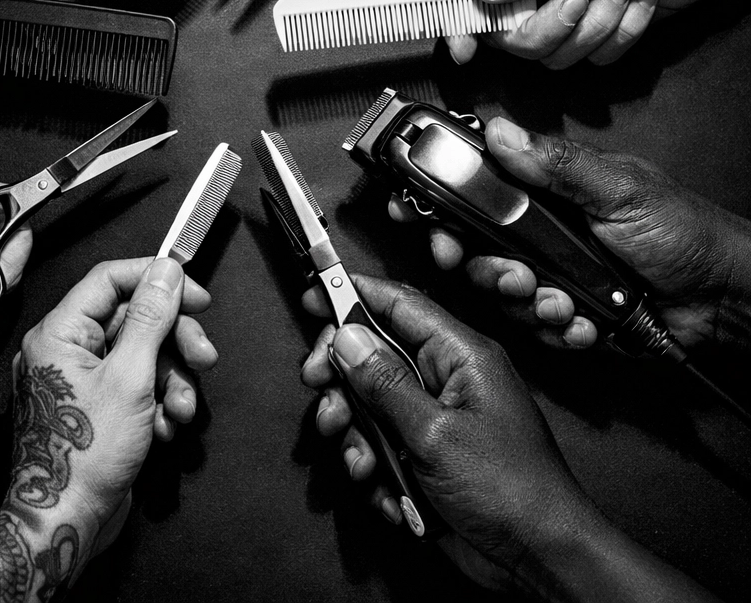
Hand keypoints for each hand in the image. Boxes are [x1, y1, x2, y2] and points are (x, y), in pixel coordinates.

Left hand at [0, 257, 216, 600]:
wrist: (65, 524)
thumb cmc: (84, 456)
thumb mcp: (130, 376)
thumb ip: (150, 318)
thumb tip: (164, 272)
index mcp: (60, 333)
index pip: (110, 279)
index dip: (157, 280)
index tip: (195, 295)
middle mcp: (66, 351)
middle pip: (134, 320)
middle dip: (175, 342)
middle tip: (204, 357)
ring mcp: (82, 382)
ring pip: (142, 356)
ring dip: (172, 381)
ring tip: (181, 410)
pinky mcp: (98, 409)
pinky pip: (137, 387)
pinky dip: (157, 404)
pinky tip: (163, 428)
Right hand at [301, 280, 721, 600]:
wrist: (542, 559)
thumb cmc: (508, 489)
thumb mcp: (436, 433)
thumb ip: (385, 382)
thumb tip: (345, 335)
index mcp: (459, 355)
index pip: (399, 304)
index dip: (352, 293)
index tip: (311, 295)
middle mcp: (445, 378)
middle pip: (373, 354)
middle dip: (340, 378)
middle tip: (320, 391)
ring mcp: (434, 418)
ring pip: (369, 406)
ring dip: (356, 436)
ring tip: (364, 466)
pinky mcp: (425, 455)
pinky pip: (381, 447)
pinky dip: (376, 471)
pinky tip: (390, 496)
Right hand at [391, 117, 749, 353]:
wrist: (723, 300)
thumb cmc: (682, 231)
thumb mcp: (619, 188)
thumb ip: (555, 164)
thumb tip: (498, 131)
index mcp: (544, 188)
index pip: (472, 184)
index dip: (435, 197)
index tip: (410, 209)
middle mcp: (537, 229)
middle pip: (470, 245)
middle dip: (476, 263)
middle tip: (504, 272)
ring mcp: (548, 271)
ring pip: (497, 290)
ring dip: (523, 300)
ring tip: (558, 299)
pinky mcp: (562, 311)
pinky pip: (533, 325)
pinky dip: (556, 328)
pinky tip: (584, 322)